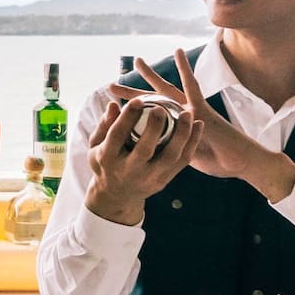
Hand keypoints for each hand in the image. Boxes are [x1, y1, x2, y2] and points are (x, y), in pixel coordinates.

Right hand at [82, 92, 205, 226]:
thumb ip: (104, 124)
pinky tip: (198, 126)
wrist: (116, 194)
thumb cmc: (105, 161)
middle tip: (161, 108)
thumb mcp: (96, 144)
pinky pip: (181, 161)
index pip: (117, 135)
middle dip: (154, 128)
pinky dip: (192, 143)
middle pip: (144, 150)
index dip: (127, 117)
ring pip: (169, 156)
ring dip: (181, 134)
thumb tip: (114, 104)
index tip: (138, 100)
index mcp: (107, 158)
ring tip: (187, 113)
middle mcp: (128, 171)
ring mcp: (149, 178)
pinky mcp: (164, 180)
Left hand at [109, 51, 294, 200]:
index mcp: (175, 128)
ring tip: (137, 61)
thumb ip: (173, 148)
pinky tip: (178, 52)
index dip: (131, 114)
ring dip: (151, 76)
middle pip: (151, 102)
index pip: (149, 118)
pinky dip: (185, 69)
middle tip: (110, 85)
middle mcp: (181, 116)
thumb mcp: (187, 156)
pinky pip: (191, 86)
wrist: (242, 163)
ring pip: (166, 90)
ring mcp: (191, 111)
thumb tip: (159, 151)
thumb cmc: (219, 161)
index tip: (112, 110)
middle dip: (131, 94)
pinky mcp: (203, 109)